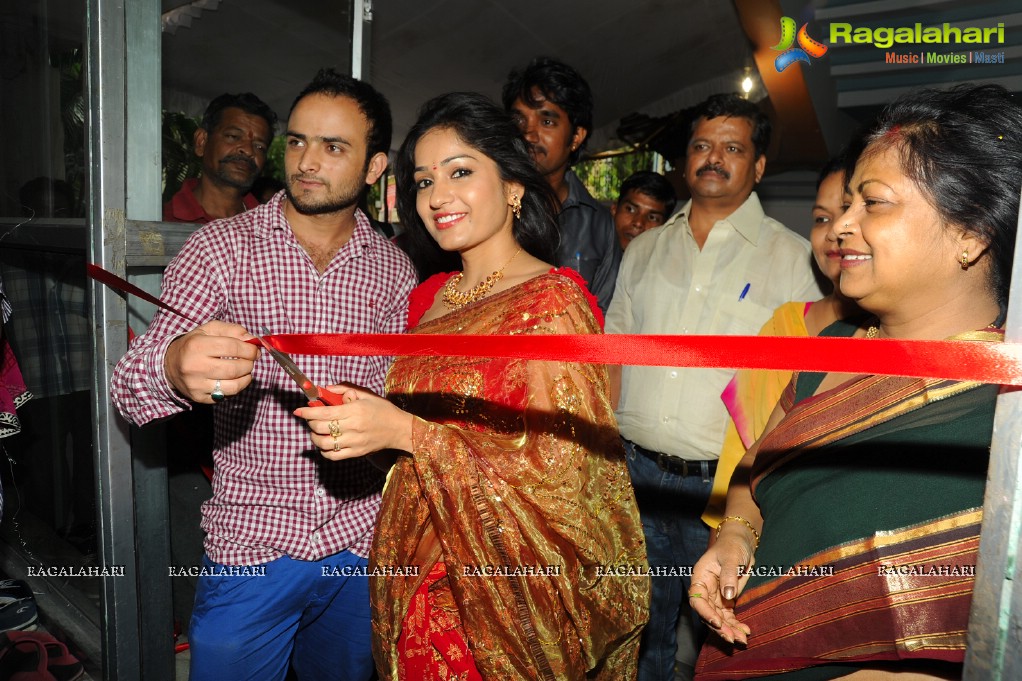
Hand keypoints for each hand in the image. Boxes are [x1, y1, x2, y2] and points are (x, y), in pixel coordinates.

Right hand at [164, 321, 259, 403]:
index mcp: (197, 345)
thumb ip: (232, 330)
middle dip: (249, 364)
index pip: (232, 347)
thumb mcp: (209, 330)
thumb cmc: (194, 344)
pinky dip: (237, 387)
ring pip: (233, 386)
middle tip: (250, 360)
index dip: (249, 349)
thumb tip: (252, 339)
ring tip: (245, 370)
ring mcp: (196, 385)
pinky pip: (226, 396)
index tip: (255, 350)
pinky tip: (235, 379)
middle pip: (234, 368)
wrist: (170, 365)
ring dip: (246, 377)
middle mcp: (195, 366)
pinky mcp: (199, 397)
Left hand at [293, 385, 413, 459]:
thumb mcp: (366, 394)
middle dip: (310, 422)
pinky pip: (333, 456)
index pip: (324, 412)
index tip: (298, 410)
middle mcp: (353, 427)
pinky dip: (324, 450)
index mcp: (355, 410)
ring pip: (324, 443)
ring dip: (314, 437)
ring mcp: (354, 442)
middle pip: (321, 428)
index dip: (307, 412)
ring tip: (316, 432)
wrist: (399, 429)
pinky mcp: (356, 453)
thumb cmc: (382, 409)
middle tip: (310, 418)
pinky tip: (325, 443)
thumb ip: (344, 389)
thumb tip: (325, 389)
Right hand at [688, 528, 755, 643]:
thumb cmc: (732, 546)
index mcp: (700, 578)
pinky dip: (735, 625)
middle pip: (708, 613)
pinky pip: (728, 616)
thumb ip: (728, 575)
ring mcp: (716, 596)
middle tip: (733, 638)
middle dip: (720, 627)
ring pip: (718, 618)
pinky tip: (745, 631)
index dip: (705, 612)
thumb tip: (728, 596)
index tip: (718, 622)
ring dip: (729, 629)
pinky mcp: (726, 600)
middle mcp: (706, 590)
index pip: (697, 599)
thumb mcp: (731, 557)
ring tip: (741, 639)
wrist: (741, 544)